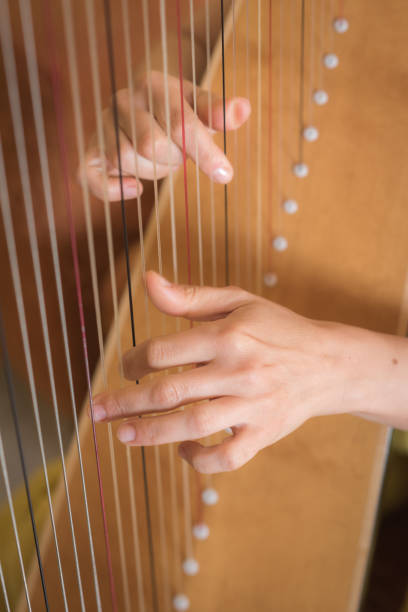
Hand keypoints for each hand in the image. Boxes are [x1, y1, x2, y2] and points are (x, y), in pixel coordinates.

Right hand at [83, 71, 250, 201]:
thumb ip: (218, 111)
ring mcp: (103, 125)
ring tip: (158, 160)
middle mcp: (123, 101)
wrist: (142, 108)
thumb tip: (242, 109)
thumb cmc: (177, 112)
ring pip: (126, 159)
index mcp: (154, 84)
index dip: (205, 152)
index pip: (180, 122)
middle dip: (172, 159)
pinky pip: (91, 177)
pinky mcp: (91, 152)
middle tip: (177, 155)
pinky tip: (136, 189)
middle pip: (152, 145)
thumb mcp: (200, 108)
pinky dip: (112, 190)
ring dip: (151, 171)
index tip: (226, 175)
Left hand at [91, 271, 407, 473]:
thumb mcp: (238, 301)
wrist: (328, 362)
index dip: (135, 359)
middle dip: (126, 402)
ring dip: (151, 433)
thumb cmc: (276, 328)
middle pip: (170, 390)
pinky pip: (228, 455)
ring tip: (121, 435)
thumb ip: (190, 297)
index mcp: (228, 334)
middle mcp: (239, 369)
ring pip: (193, 423)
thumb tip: (147, 281)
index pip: (165, 350)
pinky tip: (182, 449)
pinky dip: (200, 458)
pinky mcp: (265, 432)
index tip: (126, 365)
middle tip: (97, 410)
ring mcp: (253, 404)